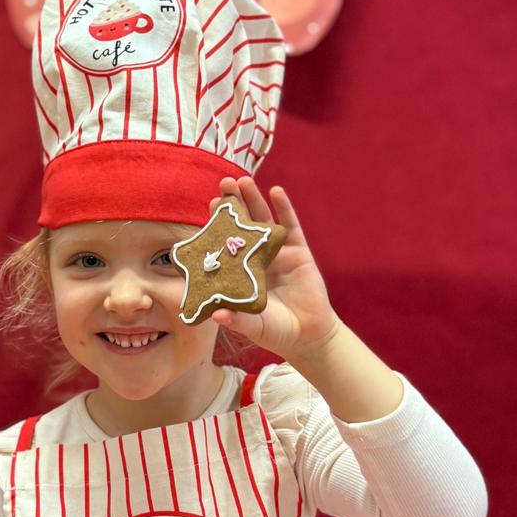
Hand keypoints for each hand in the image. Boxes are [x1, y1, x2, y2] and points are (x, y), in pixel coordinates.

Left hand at [209, 176, 339, 365]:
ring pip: (264, 220)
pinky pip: (290, 226)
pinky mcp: (299, 252)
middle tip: (224, 184)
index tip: (209, 206)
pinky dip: (284, 208)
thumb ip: (237, 320)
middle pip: (243, 224)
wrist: (307, 336)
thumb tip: (216, 315)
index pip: (225, 241)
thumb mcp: (253, 326)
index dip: (217, 225)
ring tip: (243, 180)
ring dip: (254, 199)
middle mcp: (256, 257)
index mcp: (240, 270)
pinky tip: (276, 191)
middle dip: (234, 204)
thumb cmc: (275, 331)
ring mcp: (278, 253)